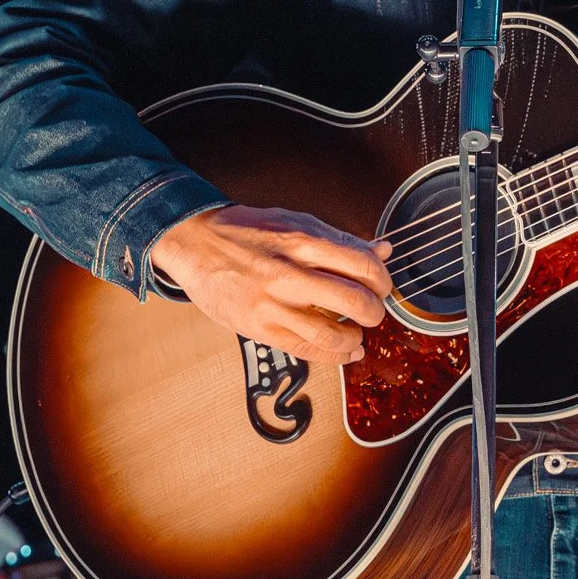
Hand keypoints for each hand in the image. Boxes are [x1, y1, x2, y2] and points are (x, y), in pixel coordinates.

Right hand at [150, 205, 392, 365]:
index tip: (381, 286)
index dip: (382, 280)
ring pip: (332, 335)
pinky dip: (334, 356)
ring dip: (356, 338)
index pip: (363, 265)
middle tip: (374, 311)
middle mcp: (288, 273)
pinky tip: (345, 351)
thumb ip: (340, 240)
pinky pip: (306, 351)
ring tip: (357, 333)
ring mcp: (272, 305)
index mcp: (301, 241)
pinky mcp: (259, 328)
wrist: (195, 242)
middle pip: (355, 301)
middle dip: (375, 311)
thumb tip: (382, 250)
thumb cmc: (245, 231)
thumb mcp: (295, 221)